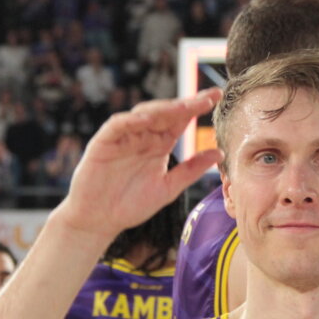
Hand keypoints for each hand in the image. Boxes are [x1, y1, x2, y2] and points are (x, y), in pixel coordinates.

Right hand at [58, 89, 223, 238]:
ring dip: (163, 109)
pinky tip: (146, 119)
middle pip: (166, 113)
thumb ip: (191, 170)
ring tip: (184, 107)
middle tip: (208, 97)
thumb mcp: (167, 188)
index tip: (217, 97)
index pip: (180, 120)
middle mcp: (142, 136)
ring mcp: (123, 137)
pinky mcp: (103, 143)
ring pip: (143, 114)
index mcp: (159, 144)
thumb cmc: (130, 205)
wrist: (99, 221)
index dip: (197, 108)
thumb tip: (219, 153)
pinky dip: (130, 121)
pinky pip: (117, 126)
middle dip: (186, 104)